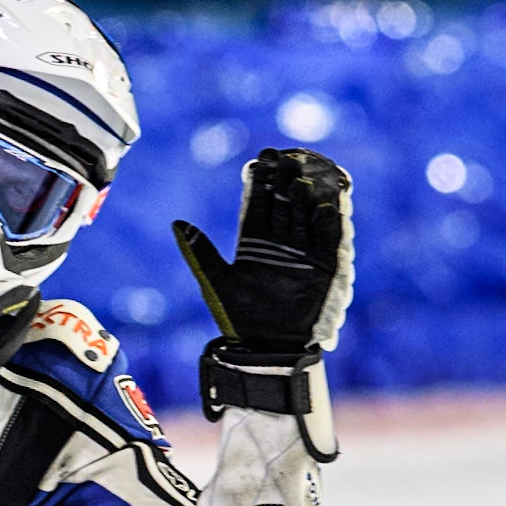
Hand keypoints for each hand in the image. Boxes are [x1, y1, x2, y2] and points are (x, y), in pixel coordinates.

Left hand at [173, 148, 353, 351]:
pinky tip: (325, 203)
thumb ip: (199, 253)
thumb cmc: (239, 320)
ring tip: (302, 177)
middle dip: (285, 181)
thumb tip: (176, 223)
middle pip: (284, 204)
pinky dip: (328, 221)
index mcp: (254, 243)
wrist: (268, 348)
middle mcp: (280, 243)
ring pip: (306, 215)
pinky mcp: (324, 266)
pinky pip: (328, 238)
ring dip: (305, 196)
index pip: (260, 205)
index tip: (260, 159)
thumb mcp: (216, 283)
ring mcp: (303, 252)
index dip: (261, 183)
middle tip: (285, 157)